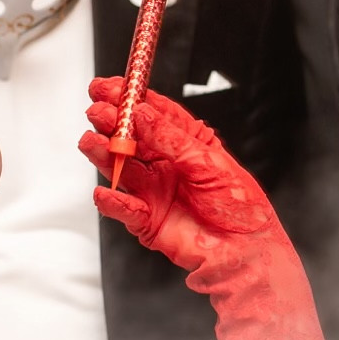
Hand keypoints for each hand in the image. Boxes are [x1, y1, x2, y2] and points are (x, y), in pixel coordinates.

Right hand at [81, 78, 324, 339]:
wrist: (246, 252)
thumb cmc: (241, 207)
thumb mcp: (210, 164)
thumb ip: (172, 140)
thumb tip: (143, 114)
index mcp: (187, 144)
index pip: (154, 114)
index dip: (132, 99)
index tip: (110, 87)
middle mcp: (167, 164)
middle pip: (132, 138)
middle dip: (113, 123)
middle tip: (97, 111)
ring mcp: (154, 191)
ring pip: (121, 168)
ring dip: (104, 154)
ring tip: (91, 142)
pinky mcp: (146, 220)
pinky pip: (123, 208)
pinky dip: (112, 200)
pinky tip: (106, 191)